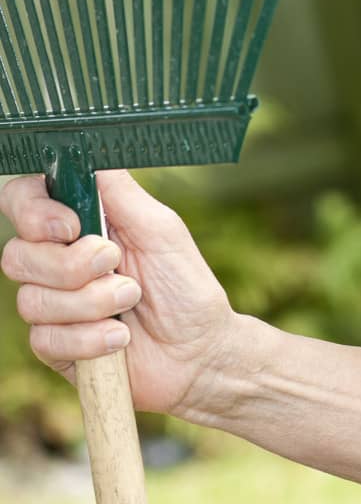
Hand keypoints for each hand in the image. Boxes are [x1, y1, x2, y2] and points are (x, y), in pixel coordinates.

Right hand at [0, 168, 239, 419]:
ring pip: (32, 300)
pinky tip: (120, 339)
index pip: (23, 200)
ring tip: (131, 300)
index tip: (70, 227)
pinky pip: (46, 340)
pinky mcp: (56, 347)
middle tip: (115, 263)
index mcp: (80, 222)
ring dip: (91, 303)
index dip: (32, 210)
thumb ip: (119, 192)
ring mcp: (54, 305)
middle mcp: (58, 260)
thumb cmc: (184, 284)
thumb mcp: (160, 228)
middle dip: (70, 265)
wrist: (198, 352)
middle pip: (17, 254)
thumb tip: (89, 151)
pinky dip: (90, 339)